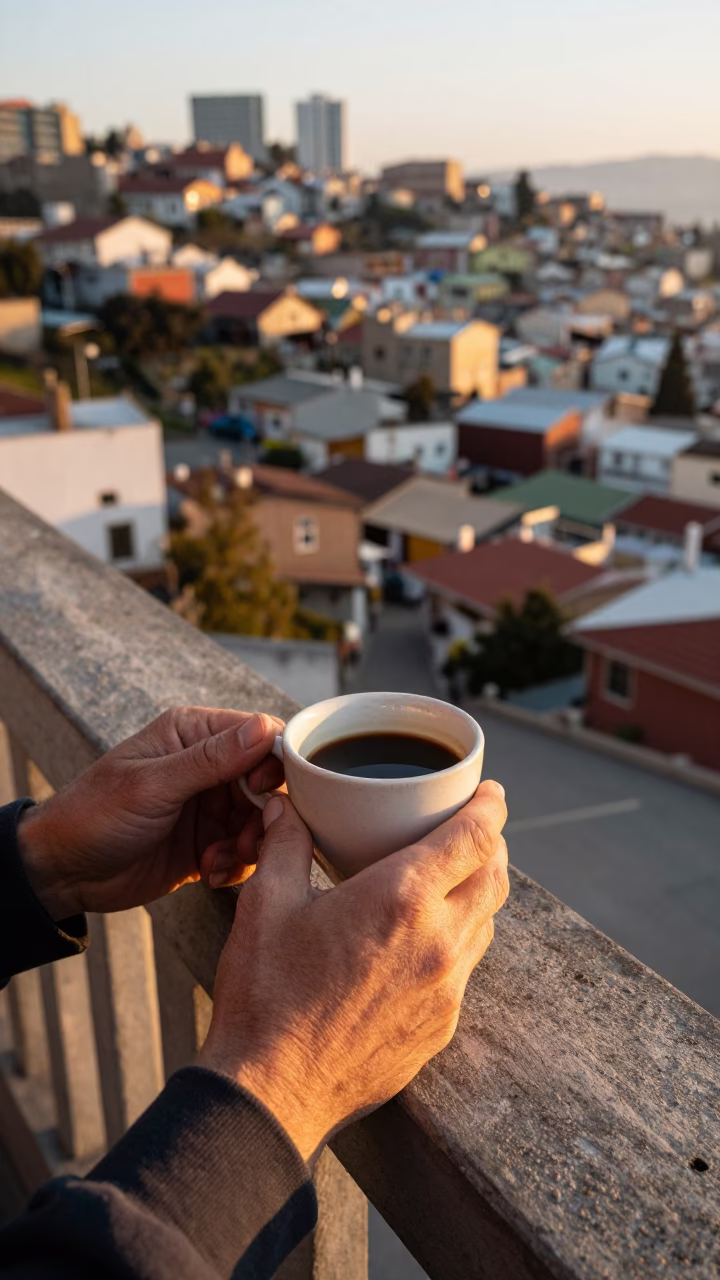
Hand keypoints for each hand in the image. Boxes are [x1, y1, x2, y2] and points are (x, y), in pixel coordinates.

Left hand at [18, 707, 283, 920]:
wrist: (63, 873)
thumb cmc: (95, 815)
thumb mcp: (153, 786)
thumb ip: (211, 759)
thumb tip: (265, 728)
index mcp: (192, 734)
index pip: (259, 734)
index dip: (274, 762)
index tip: (265, 792)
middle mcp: (207, 766)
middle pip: (268, 781)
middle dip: (265, 813)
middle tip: (248, 838)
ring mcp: (209, 805)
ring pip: (262, 820)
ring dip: (250, 843)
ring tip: (220, 860)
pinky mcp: (208, 842)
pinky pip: (244, 851)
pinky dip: (236, 865)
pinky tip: (209, 873)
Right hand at [198, 781, 507, 1161]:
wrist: (271, 1093)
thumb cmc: (265, 994)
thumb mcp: (266, 903)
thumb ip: (284, 844)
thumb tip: (285, 805)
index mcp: (401, 898)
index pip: (476, 837)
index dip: (491, 807)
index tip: (491, 792)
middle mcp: (438, 941)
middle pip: (495, 876)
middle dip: (490, 843)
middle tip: (469, 827)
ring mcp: (446, 989)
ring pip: (486, 922)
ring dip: (478, 890)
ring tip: (451, 876)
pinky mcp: (441, 1026)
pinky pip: (466, 967)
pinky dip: (459, 937)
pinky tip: (426, 936)